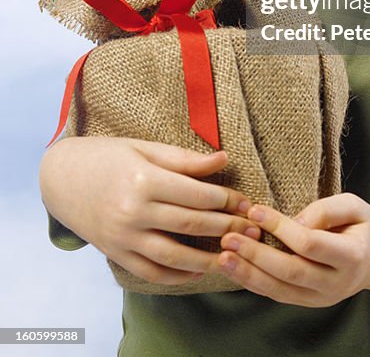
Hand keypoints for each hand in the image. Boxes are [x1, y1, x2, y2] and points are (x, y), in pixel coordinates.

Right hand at [39, 137, 260, 285]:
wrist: (62, 178)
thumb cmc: (108, 156)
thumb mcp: (145, 148)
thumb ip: (185, 159)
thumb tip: (224, 160)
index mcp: (144, 178)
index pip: (196, 195)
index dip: (227, 200)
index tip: (247, 203)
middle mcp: (133, 211)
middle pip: (191, 225)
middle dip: (227, 228)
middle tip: (253, 231)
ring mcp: (123, 236)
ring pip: (174, 256)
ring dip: (208, 259)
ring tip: (234, 256)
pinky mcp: (115, 254)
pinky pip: (150, 272)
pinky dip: (176, 276)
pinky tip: (197, 271)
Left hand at [217, 192, 369, 306]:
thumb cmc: (363, 225)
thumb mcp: (354, 205)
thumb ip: (326, 210)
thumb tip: (294, 222)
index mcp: (352, 256)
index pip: (309, 244)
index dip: (281, 227)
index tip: (255, 209)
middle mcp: (337, 283)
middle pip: (290, 272)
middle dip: (256, 255)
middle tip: (228, 236)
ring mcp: (322, 298)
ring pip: (280, 290)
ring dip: (248, 274)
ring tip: (223, 256)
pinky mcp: (309, 303)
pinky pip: (278, 295)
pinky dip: (254, 283)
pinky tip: (235, 268)